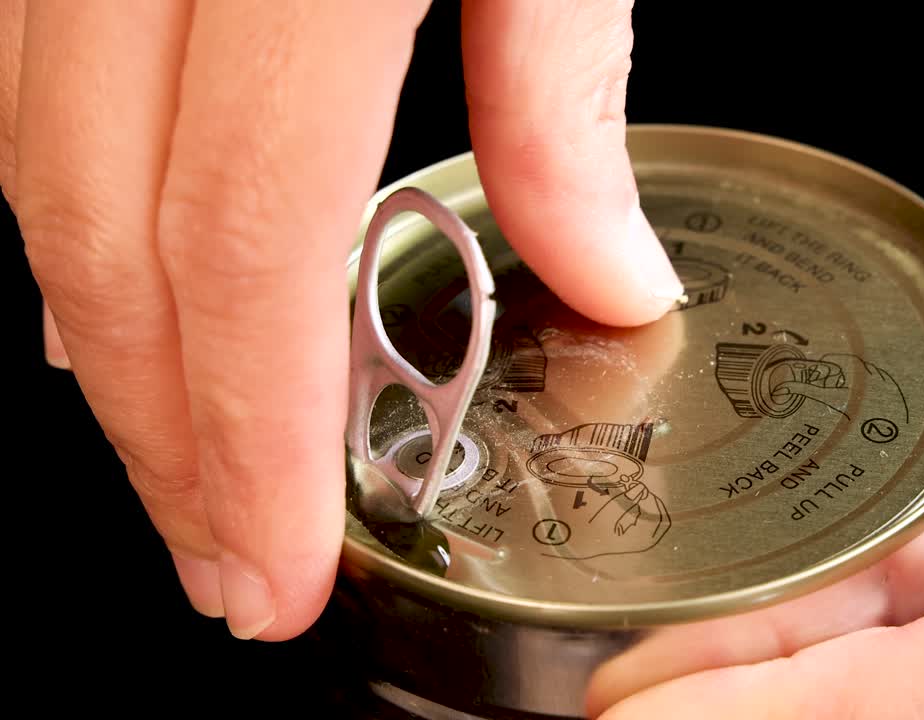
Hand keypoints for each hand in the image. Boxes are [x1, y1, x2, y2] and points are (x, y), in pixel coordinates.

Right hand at [1, 0, 681, 641]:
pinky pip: (44, 86)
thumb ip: (560, 95)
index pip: (247, 240)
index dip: (253, 434)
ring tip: (189, 466)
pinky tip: (137, 283)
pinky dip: (91, 210)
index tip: (279, 568)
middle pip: (110, 237)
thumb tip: (610, 271)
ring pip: (47, 167)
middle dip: (162, 436)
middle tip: (226, 560)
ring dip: (115, 341)